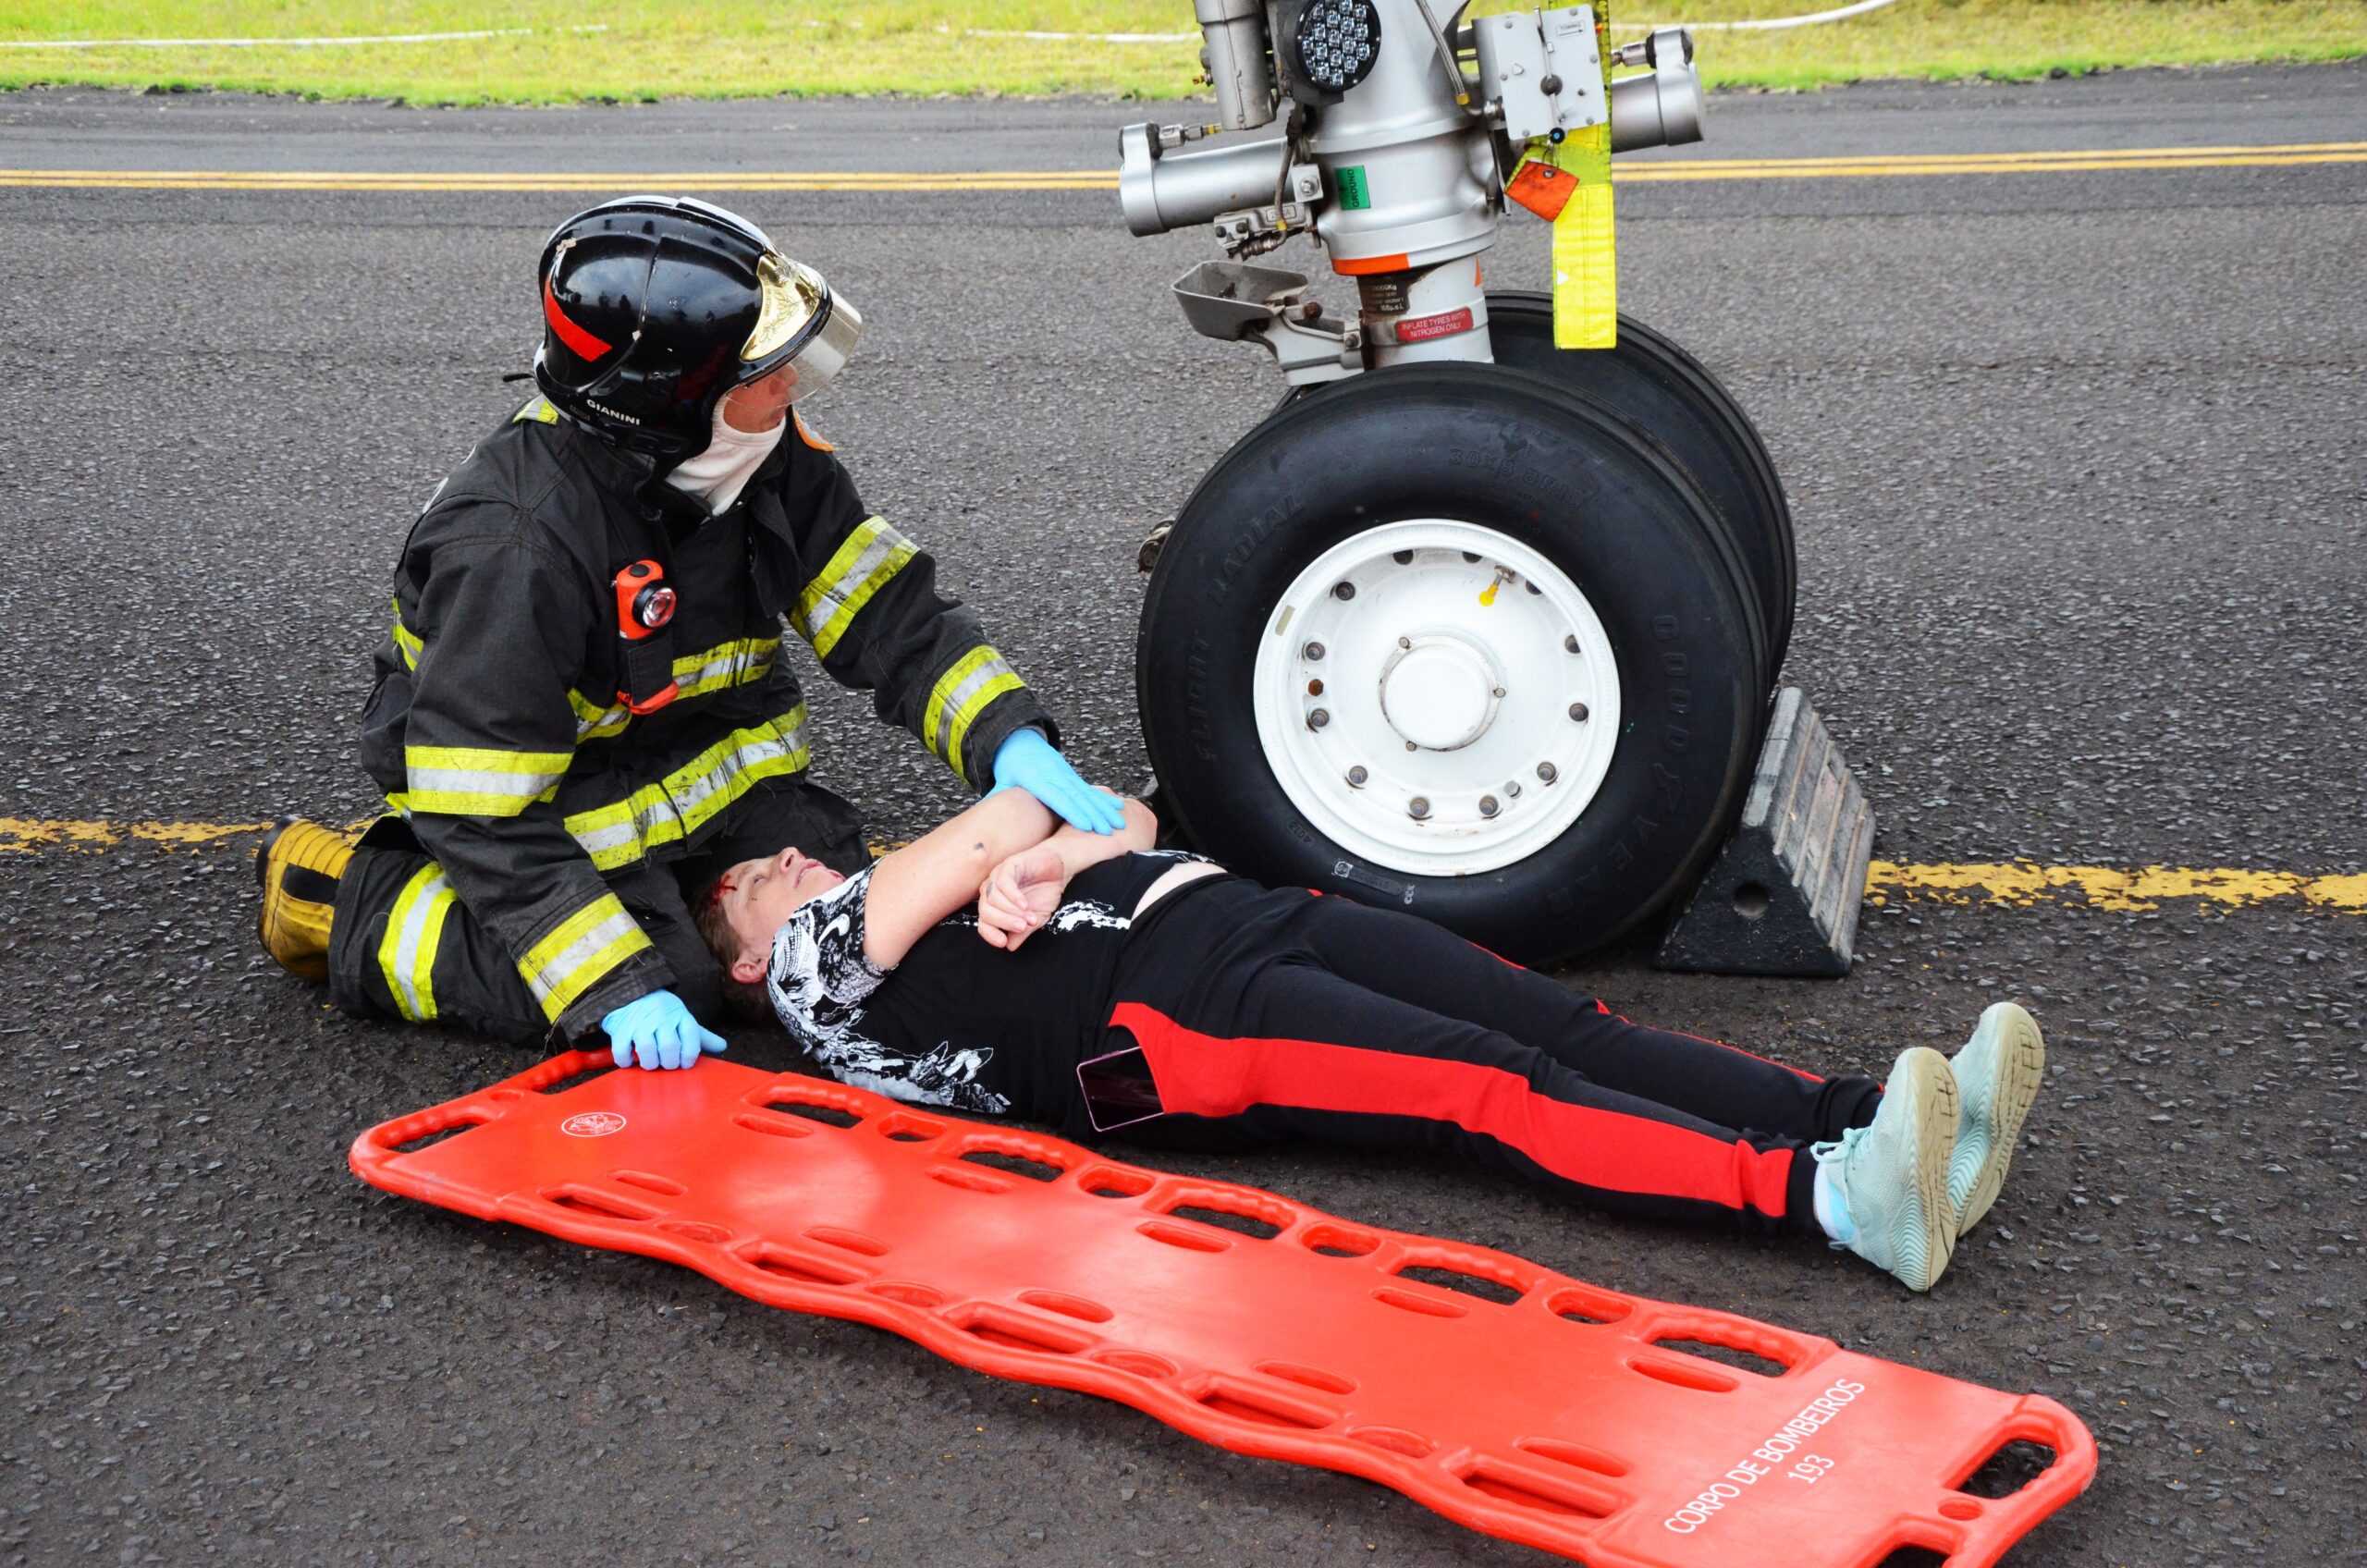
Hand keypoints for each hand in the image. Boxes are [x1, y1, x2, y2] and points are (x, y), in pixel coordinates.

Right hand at [600, 989, 726, 1070]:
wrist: (631, 993)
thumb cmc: (662, 1013)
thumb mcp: (682, 1019)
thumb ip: (700, 1035)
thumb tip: (723, 1046)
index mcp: (680, 1015)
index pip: (692, 1036)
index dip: (690, 1055)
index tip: (685, 1063)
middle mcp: (661, 1017)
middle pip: (670, 1047)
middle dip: (669, 1063)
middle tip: (666, 1065)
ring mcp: (640, 1022)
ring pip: (647, 1050)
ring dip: (650, 1064)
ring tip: (650, 1063)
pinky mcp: (621, 1028)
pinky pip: (622, 1050)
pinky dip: (625, 1061)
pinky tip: (629, 1061)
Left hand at [977, 844, 1068, 949]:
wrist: (1060, 870)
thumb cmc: (1045, 892)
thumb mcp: (1036, 918)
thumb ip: (1022, 932)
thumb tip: (1010, 947)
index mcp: (995, 906)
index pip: (984, 923)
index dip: (990, 934)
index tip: (1003, 943)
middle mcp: (992, 891)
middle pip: (986, 911)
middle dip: (1004, 922)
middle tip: (1022, 927)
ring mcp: (998, 877)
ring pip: (993, 898)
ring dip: (1012, 911)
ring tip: (1029, 917)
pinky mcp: (1009, 865)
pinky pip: (1004, 882)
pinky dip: (1013, 896)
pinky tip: (1025, 904)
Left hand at [990, 728, 1125, 834]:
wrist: (1018, 741)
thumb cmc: (1009, 767)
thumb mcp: (1000, 783)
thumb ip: (997, 801)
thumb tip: (985, 825)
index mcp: (1035, 778)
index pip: (1056, 797)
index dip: (1072, 812)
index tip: (1086, 826)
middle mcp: (1054, 775)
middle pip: (1076, 797)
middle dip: (1094, 815)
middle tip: (1109, 831)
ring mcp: (1065, 774)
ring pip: (1087, 793)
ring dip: (1105, 809)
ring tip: (1120, 822)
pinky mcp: (1072, 776)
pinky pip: (1089, 789)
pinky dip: (1104, 799)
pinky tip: (1118, 807)